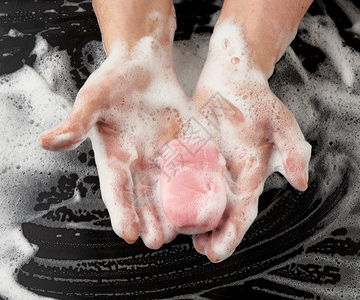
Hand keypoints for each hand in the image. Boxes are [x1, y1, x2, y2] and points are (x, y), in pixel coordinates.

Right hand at [38, 39, 189, 248]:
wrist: (144, 63)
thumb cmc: (115, 78)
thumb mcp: (94, 99)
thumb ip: (76, 122)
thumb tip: (45, 141)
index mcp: (114, 156)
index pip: (116, 190)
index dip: (122, 212)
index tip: (129, 234)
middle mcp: (138, 162)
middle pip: (143, 197)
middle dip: (150, 219)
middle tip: (158, 241)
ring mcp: (161, 155)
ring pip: (166, 189)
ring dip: (172, 210)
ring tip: (180, 231)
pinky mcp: (182, 145)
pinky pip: (189, 167)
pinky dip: (195, 184)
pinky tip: (203, 199)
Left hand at [191, 21, 310, 261]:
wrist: (231, 79)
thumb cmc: (258, 100)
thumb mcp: (280, 122)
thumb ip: (292, 151)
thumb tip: (301, 183)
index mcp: (250, 173)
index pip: (243, 210)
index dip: (232, 232)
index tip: (218, 251)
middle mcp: (228, 174)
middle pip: (219, 211)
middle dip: (210, 233)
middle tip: (199, 250)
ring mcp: (207, 164)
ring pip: (197, 198)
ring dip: (190, 218)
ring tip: (179, 235)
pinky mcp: (190, 152)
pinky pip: (179, 175)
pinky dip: (172, 191)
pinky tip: (163, 204)